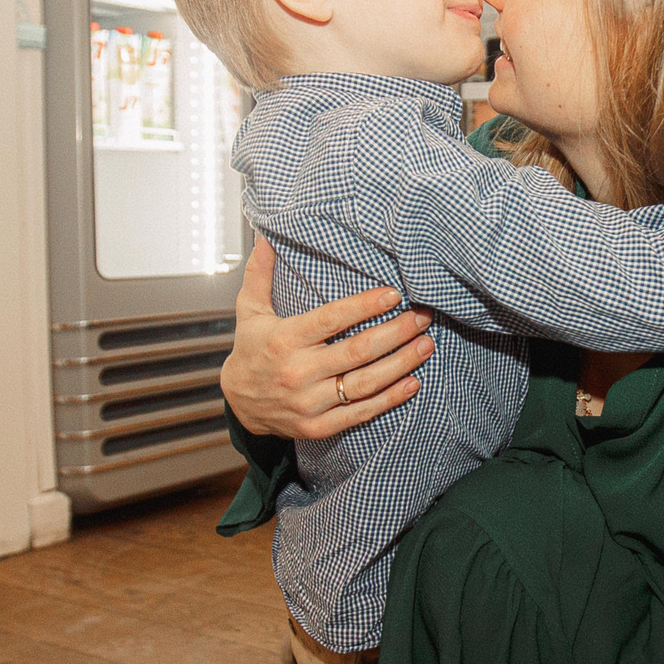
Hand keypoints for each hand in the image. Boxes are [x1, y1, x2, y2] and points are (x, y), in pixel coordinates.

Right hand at [219, 243, 435, 439]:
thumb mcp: (249, 310)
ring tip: (425, 345)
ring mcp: (309, 403)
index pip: (331, 319)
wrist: (238, 404)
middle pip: (357, 351)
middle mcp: (297, 372)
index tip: (394, 294)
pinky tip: (412, 383)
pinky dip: (389, 399)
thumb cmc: (251, 349)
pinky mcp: (317, 426)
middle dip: (396, 333)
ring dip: (401, 364)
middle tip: (422, 317)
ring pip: (364, 383)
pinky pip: (360, 413)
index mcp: (284, 339)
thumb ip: (259, 274)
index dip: (364, 306)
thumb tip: (265, 236)